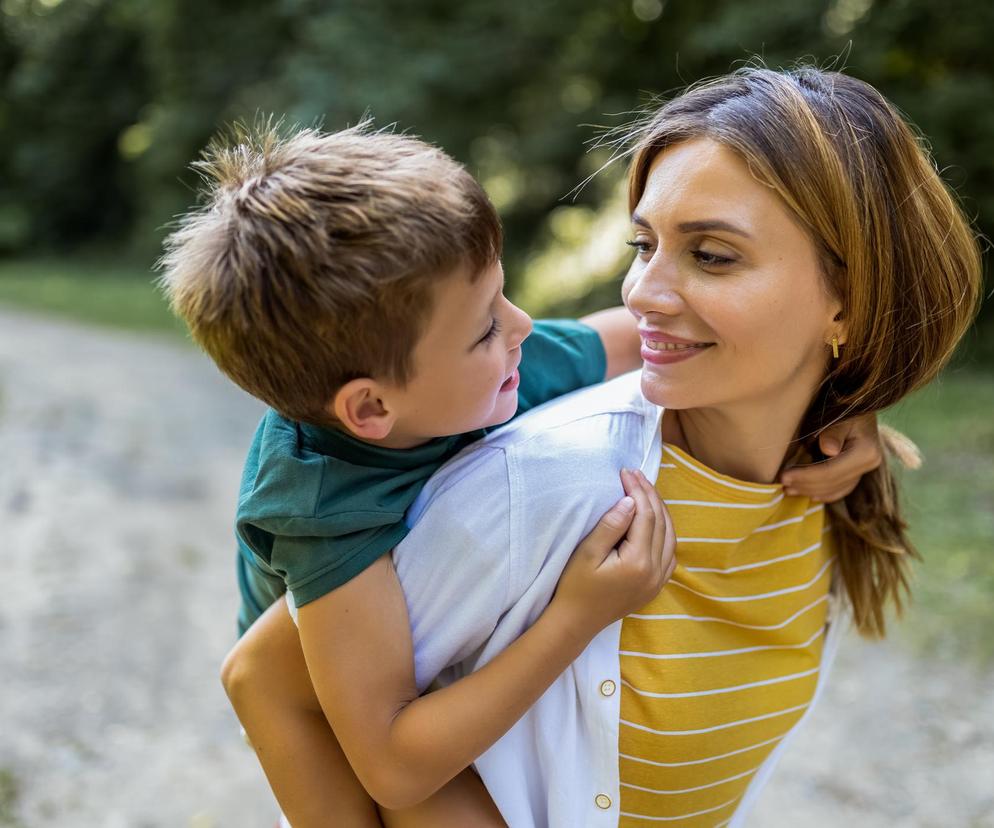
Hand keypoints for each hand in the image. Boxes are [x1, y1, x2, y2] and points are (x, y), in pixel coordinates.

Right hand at [551, 468, 675, 635]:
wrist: (576, 622)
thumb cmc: (575, 586)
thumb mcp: (587, 553)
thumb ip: (611, 525)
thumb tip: (630, 500)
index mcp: (639, 562)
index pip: (645, 515)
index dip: (637, 490)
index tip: (625, 472)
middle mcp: (655, 571)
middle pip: (661, 522)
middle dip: (649, 495)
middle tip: (635, 475)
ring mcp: (658, 580)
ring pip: (670, 536)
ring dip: (660, 511)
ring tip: (646, 490)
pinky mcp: (655, 586)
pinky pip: (670, 554)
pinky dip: (666, 532)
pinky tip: (655, 520)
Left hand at [780, 412, 881, 501]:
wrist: (859, 405)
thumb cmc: (845, 407)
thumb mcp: (839, 415)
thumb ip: (833, 432)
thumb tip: (829, 450)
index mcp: (866, 451)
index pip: (831, 471)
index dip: (806, 476)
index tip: (783, 476)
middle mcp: (869, 463)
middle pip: (832, 482)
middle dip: (805, 485)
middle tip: (782, 484)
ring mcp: (865, 469)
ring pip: (836, 489)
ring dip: (811, 491)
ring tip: (789, 489)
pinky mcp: (859, 472)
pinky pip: (841, 489)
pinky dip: (824, 493)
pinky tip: (808, 494)